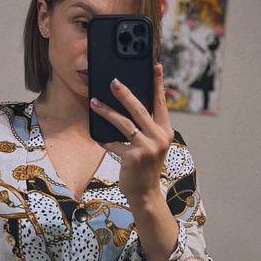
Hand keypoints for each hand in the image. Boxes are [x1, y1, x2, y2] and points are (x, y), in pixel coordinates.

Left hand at [90, 62, 173, 202]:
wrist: (145, 194)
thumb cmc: (145, 167)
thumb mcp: (152, 146)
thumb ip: (146, 128)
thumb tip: (127, 106)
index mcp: (166, 132)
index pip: (161, 103)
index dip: (158, 84)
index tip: (155, 66)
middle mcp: (159, 138)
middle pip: (140, 109)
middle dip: (124, 93)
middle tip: (112, 80)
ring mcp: (147, 148)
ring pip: (123, 123)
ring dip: (106, 111)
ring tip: (93, 101)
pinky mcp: (133, 157)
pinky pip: (114, 143)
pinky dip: (104, 139)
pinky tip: (96, 135)